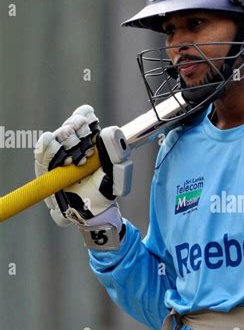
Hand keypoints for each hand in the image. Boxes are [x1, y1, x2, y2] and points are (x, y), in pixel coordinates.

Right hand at [34, 105, 132, 249]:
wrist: (91, 213)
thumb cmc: (104, 192)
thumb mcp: (116, 173)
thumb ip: (117, 154)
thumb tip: (110, 132)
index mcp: (91, 141)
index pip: (84, 117)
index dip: (84, 116)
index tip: (89, 121)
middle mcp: (74, 145)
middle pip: (69, 125)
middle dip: (74, 127)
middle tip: (81, 136)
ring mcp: (59, 155)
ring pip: (55, 137)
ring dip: (63, 139)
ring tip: (72, 151)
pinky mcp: (46, 168)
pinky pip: (41, 153)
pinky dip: (48, 149)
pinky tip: (55, 148)